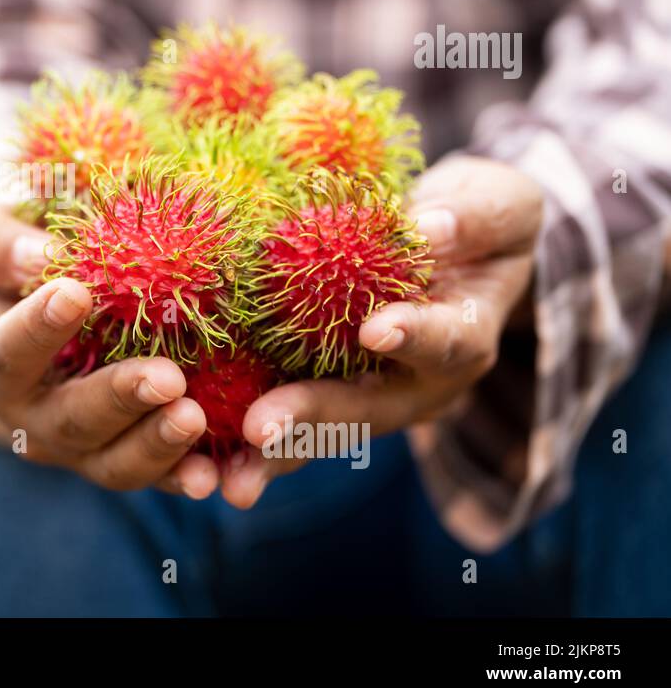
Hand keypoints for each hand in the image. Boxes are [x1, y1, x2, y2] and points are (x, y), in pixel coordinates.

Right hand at [0, 202, 220, 498]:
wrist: (56, 297)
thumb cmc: (23, 250)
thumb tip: (38, 257)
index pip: (8, 352)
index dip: (37, 328)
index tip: (76, 292)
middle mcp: (34, 417)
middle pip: (70, 420)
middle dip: (119, 400)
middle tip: (168, 377)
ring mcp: (83, 447)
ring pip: (114, 463)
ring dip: (156, 445)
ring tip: (195, 418)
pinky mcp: (131, 458)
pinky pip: (160, 476)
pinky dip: (186, 475)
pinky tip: (213, 472)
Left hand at [221, 156, 543, 508]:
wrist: (452, 249)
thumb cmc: (475, 219)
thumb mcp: (495, 206)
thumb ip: (474, 218)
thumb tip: (430, 226)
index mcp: (464, 336)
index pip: (446, 342)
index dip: (415, 336)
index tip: (377, 327)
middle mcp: (413, 384)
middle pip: (364, 410)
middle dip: (311, 419)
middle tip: (262, 430)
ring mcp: (364, 397)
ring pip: (318, 434)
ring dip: (270, 455)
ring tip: (227, 481)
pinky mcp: (316, 391)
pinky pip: (278, 419)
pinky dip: (237, 437)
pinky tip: (193, 457)